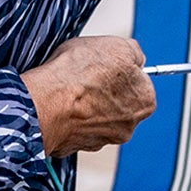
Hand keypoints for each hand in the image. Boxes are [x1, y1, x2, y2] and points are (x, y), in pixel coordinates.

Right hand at [21, 37, 154, 156]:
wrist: (45, 103)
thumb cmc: (79, 75)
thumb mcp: (115, 45)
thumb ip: (133, 52)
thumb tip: (134, 55)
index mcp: (145, 101)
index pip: (138, 81)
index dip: (120, 68)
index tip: (107, 63)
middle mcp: (128, 125)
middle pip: (119, 101)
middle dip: (105, 89)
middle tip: (87, 75)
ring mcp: (102, 139)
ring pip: (97, 115)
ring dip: (87, 103)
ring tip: (70, 88)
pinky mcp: (77, 146)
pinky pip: (77, 126)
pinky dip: (70, 116)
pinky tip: (62, 103)